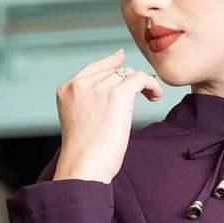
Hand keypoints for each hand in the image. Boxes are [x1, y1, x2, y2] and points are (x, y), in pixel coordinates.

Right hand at [54, 49, 162, 182]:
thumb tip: (115, 97)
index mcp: (67, 90)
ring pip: (127, 75)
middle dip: (129, 80)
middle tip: (144, 91)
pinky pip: (140, 78)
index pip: (92, 68)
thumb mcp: (79, 122)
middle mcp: (81, 85)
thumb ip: (88, 104)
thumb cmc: (84, 154)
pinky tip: (155, 95)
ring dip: (142, 84)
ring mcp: (98, 87)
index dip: (110, 61)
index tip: (122, 57)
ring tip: (151, 96)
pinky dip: (151, 84)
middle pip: (112, 72)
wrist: (83, 165)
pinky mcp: (117, 94)